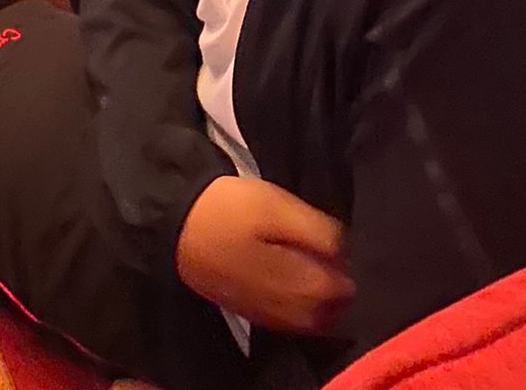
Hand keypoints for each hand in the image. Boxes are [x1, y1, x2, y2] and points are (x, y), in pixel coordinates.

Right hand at [175, 176, 352, 334]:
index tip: (338, 234)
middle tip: (327, 242)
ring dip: (322, 291)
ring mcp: (274, 318)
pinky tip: (292, 272)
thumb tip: (347, 250)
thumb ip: (319, 231)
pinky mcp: (255, 313)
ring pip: (317, 315)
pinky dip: (302, 299)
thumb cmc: (230, 211)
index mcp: (307, 287)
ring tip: (312, 255)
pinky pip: (293, 316)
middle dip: (339, 278)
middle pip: (337, 305)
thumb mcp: (278, 206)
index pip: (350, 283)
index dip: (349, 258)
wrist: (176, 228)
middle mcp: (296, 314)